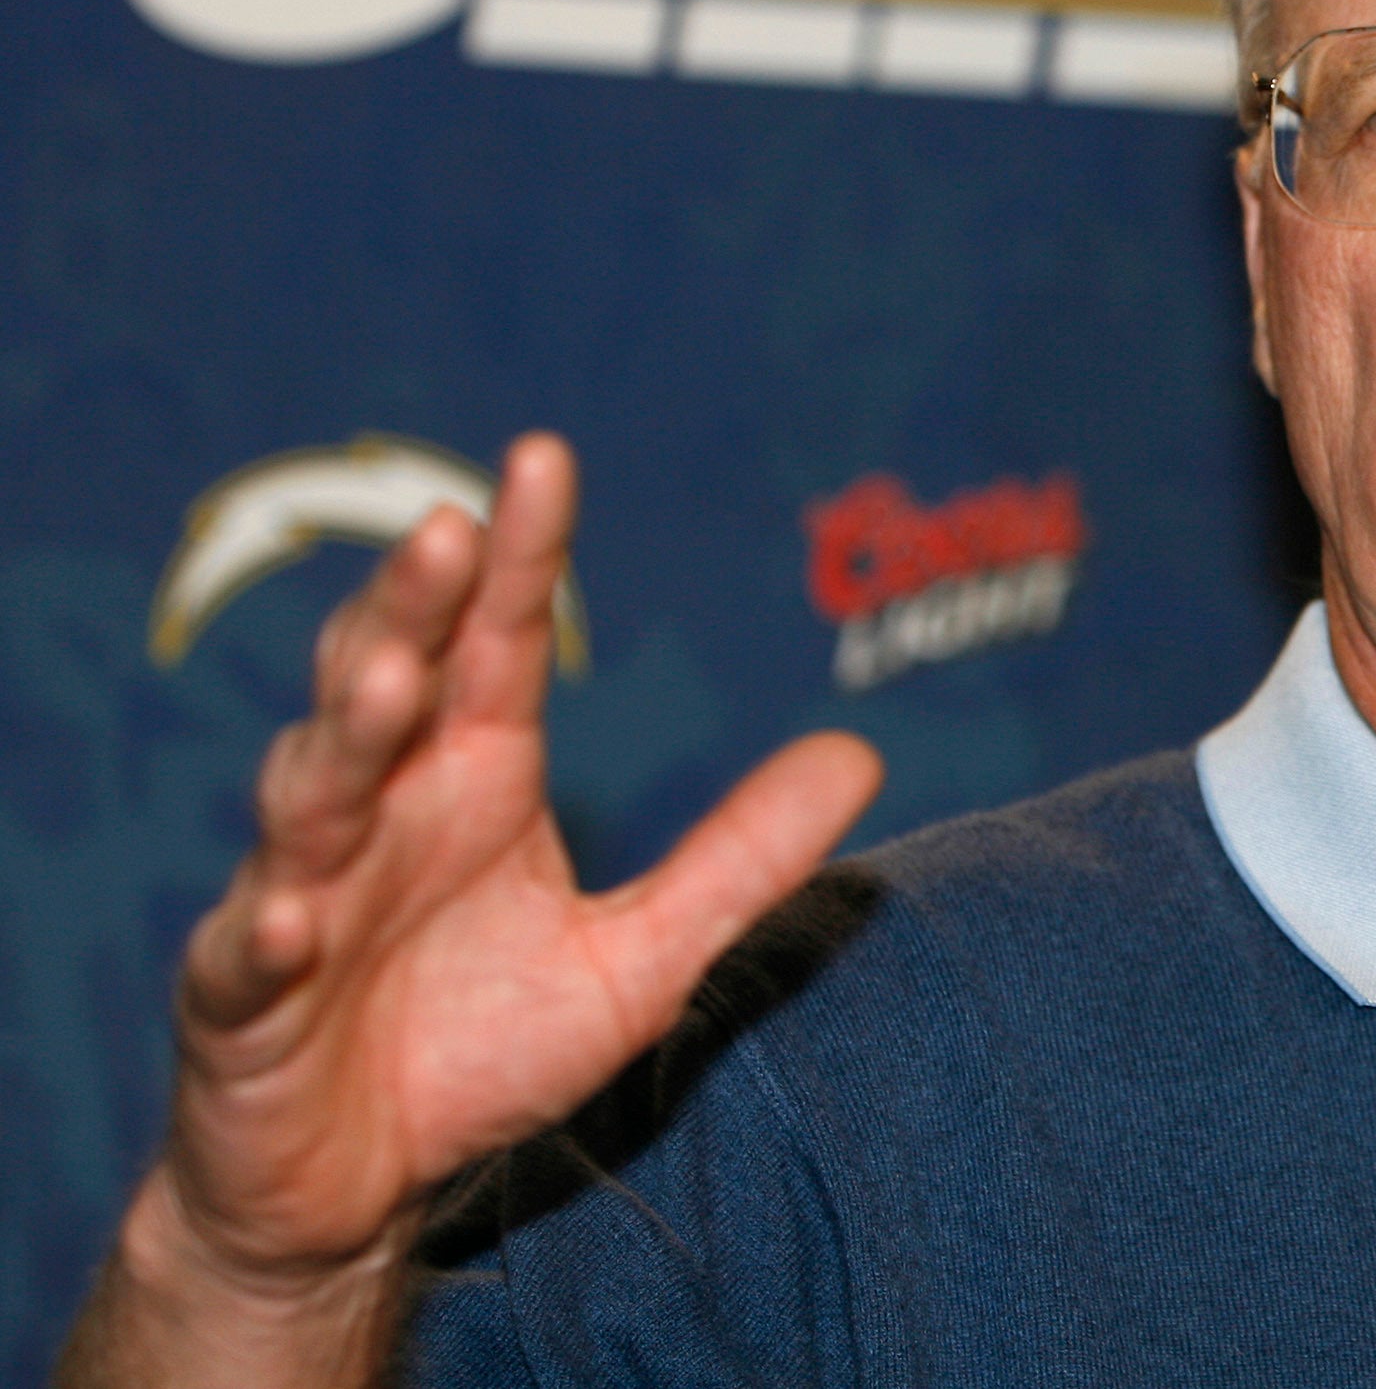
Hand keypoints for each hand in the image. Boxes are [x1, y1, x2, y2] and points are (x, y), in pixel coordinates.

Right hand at [58, 433, 883, 1386]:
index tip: (545, 457)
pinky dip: (267, 929)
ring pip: (310, 793)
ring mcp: (298, 894)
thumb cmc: (480, 1046)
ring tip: (389, 683)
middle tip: (450, 528)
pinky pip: (246, 955)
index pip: (498, 642)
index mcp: (472, 776)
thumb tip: (864, 755)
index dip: (522, 555)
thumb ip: (742, 857)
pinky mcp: (240, 1001)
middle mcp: (380, 811)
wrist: (355, 1190)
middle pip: (387, 679)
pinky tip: (294, 913)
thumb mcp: (645, 956)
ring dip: (344, 737)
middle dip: (412, 605)